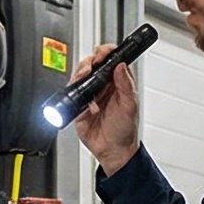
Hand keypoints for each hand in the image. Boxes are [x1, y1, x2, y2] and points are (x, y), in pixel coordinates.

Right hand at [67, 42, 141, 175]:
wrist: (113, 151)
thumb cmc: (125, 130)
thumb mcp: (130, 105)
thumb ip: (126, 84)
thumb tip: (121, 66)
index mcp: (117, 82)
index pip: (110, 59)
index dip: (105, 53)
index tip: (103, 54)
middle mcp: (102, 86)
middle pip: (91, 64)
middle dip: (89, 61)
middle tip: (91, 66)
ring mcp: (89, 95)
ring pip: (79, 76)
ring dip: (80, 74)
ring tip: (85, 77)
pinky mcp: (78, 106)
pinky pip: (72, 94)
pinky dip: (76, 95)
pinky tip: (87, 103)